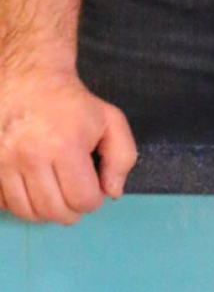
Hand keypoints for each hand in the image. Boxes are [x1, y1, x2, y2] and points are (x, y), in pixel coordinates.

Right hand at [0, 71, 137, 223]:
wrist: (27, 80)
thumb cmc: (73, 103)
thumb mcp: (111, 121)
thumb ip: (122, 158)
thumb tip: (112, 192)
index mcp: (65, 145)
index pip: (81, 199)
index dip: (93, 201)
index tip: (93, 190)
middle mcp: (30, 156)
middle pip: (53, 210)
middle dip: (71, 211)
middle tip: (76, 198)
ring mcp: (3, 161)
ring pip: (26, 211)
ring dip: (45, 212)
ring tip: (56, 196)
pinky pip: (2, 203)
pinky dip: (19, 204)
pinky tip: (32, 190)